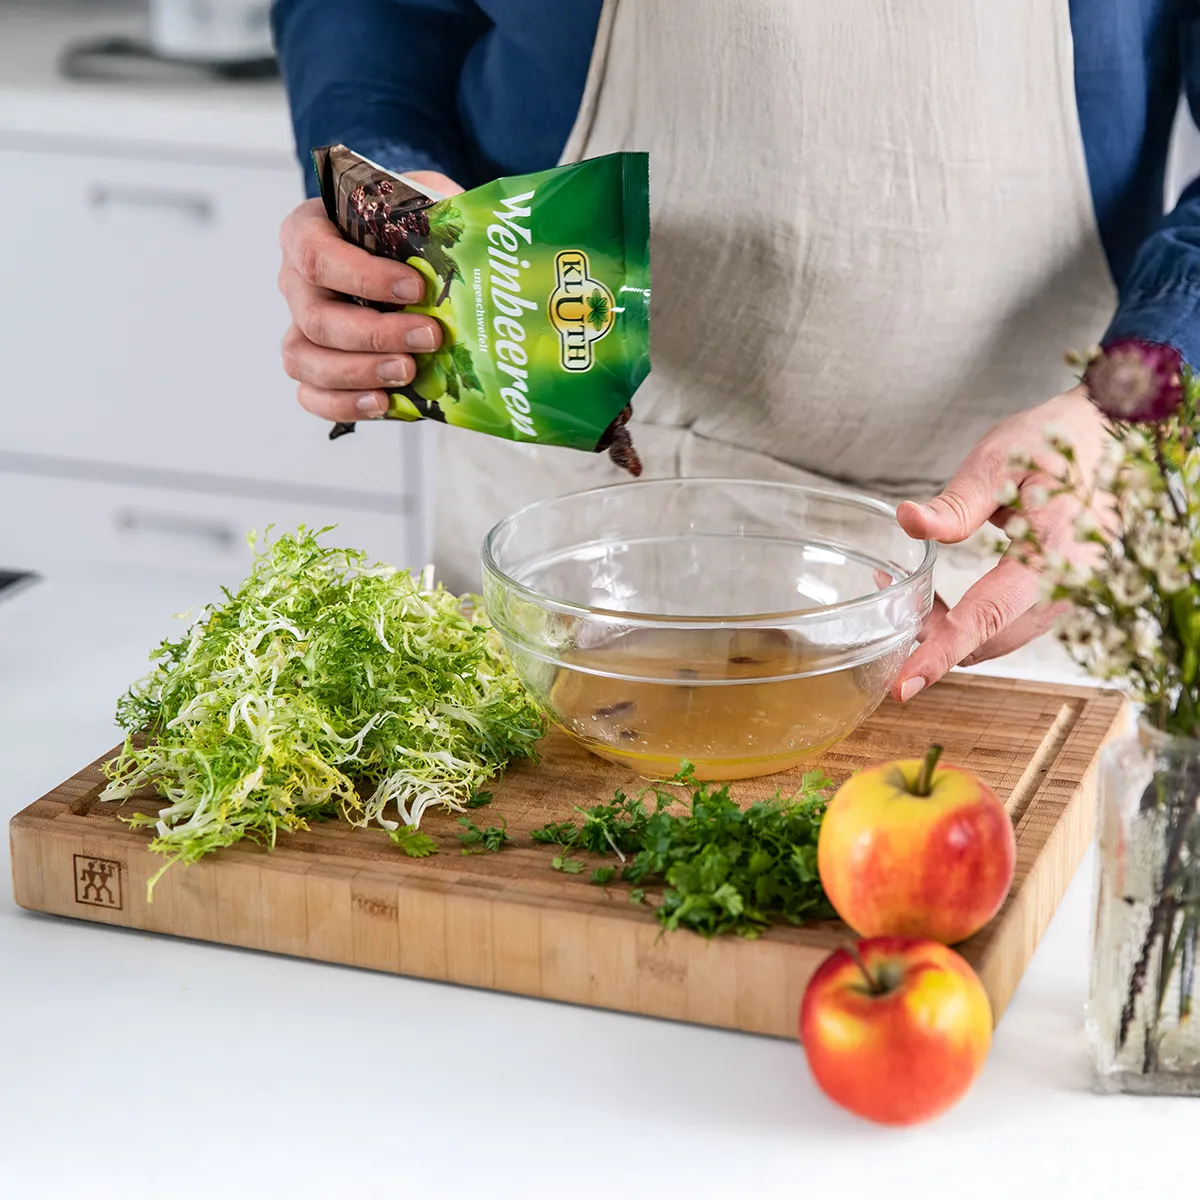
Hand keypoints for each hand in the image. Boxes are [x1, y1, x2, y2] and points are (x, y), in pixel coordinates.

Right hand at [277, 170, 462, 421]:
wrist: (409, 260)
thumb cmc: (410, 228)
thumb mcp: (422, 201)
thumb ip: (432, 207)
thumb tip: (463, 230)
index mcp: (308, 231)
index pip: (315, 254)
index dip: (362, 276)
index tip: (415, 288)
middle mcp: (296, 282)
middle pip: (315, 317)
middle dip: (375, 333)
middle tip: (429, 337)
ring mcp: (300, 328)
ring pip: (304, 359)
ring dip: (359, 372)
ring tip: (409, 372)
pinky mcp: (315, 369)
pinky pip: (311, 395)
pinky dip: (344, 404)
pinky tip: (383, 402)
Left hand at [890, 387, 1106, 700]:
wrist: (1107, 435)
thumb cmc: (1056, 440)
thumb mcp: (998, 461)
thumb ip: (955, 503)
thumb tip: (908, 522)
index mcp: (1053, 555)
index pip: (985, 619)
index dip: (940, 654)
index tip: (905, 685)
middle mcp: (1066, 586)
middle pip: (987, 639)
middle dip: (933, 638)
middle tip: (890, 606)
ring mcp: (1066, 593)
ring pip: (995, 636)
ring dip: (948, 629)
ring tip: (905, 594)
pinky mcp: (1057, 592)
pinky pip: (1008, 622)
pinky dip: (968, 620)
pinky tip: (935, 596)